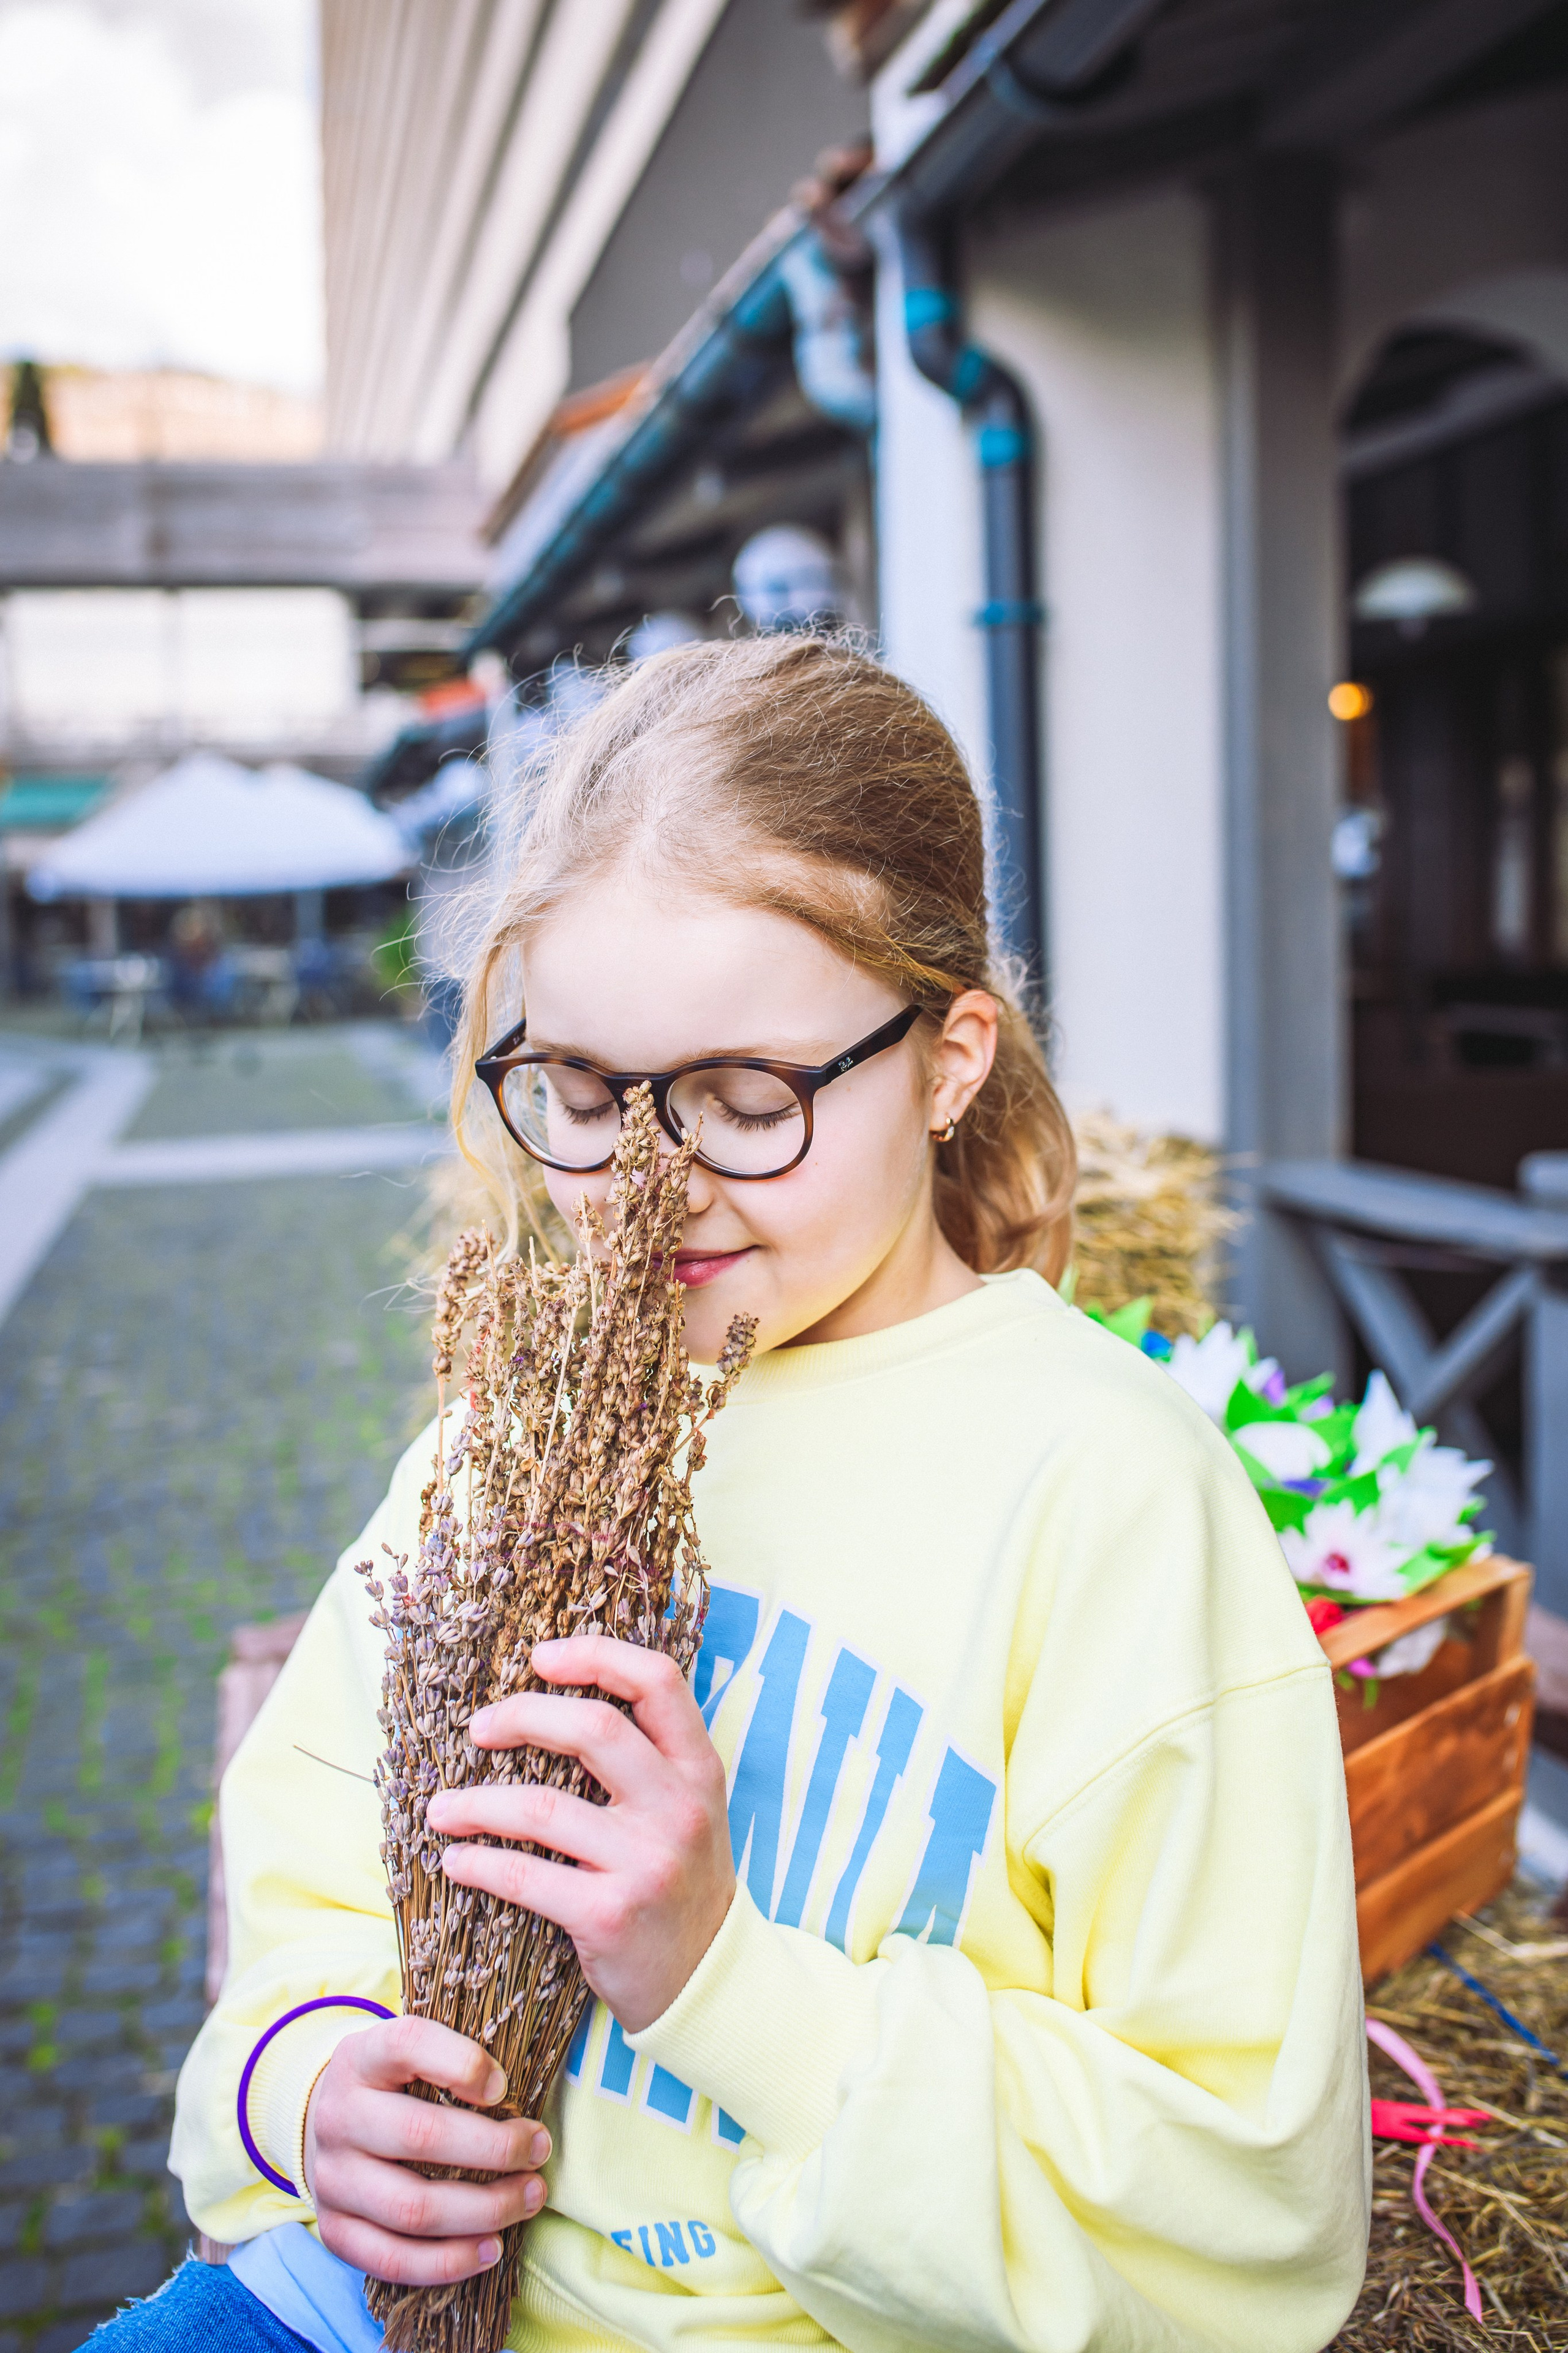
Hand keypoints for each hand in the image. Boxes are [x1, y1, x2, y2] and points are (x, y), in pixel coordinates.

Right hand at [303, 2017, 550, 2284]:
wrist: (326, 2125)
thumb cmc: (391, 2086)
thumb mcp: (411, 2054)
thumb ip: (454, 2061)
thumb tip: (511, 2094)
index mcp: (361, 2058)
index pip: (407, 2044)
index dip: (462, 2063)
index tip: (503, 2087)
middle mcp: (338, 2116)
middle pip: (420, 2135)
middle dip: (495, 2148)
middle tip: (539, 2150)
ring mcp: (331, 2179)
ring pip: (412, 2208)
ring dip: (484, 2210)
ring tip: (529, 2199)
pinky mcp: (334, 2231)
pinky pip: (393, 2260)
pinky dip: (450, 2262)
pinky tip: (492, 2248)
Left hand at [429, 1636, 735, 2033]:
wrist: (706, 1979)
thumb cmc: (680, 1881)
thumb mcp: (688, 1807)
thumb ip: (648, 1756)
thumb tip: (560, 1699)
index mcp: (698, 1768)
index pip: (657, 1681)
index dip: (596, 1655)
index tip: (540, 1657)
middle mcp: (678, 1807)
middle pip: (594, 1728)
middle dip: (522, 1716)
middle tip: (478, 1729)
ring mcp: (646, 1862)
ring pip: (542, 1806)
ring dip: (476, 1803)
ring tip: (442, 1808)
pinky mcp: (610, 1915)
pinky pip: (527, 1877)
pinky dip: (480, 1863)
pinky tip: (458, 1860)